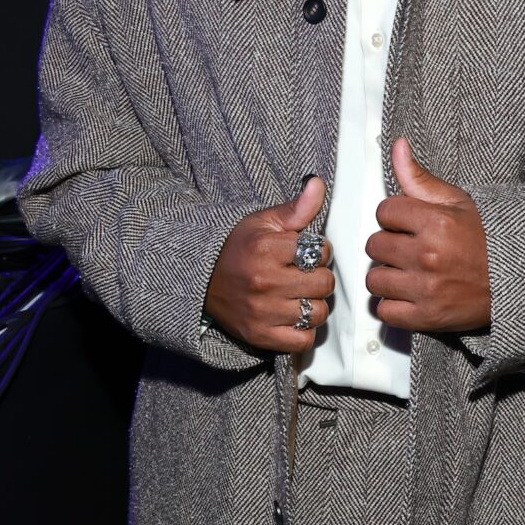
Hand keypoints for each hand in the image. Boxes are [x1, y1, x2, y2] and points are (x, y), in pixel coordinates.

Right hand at [203, 177, 334, 354]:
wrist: (201, 280)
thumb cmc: (237, 248)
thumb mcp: (263, 222)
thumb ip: (296, 207)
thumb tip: (317, 183)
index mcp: (266, 249)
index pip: (320, 251)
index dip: (319, 251)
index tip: (305, 253)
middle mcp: (265, 281)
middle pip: (323, 283)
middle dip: (318, 277)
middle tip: (303, 274)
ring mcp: (263, 312)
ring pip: (318, 313)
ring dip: (313, 304)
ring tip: (298, 295)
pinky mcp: (260, 336)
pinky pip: (304, 340)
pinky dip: (304, 331)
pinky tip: (293, 316)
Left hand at [365, 137, 490, 334]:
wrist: (518, 281)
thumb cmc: (488, 240)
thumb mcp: (458, 202)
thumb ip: (420, 178)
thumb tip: (397, 146)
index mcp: (436, 222)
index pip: (384, 211)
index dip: (394, 216)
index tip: (407, 224)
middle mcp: (428, 255)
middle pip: (374, 245)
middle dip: (388, 245)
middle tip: (407, 248)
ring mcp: (426, 289)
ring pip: (375, 280)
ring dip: (386, 276)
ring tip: (406, 272)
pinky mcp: (427, 317)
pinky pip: (385, 311)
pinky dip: (393, 305)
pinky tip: (408, 294)